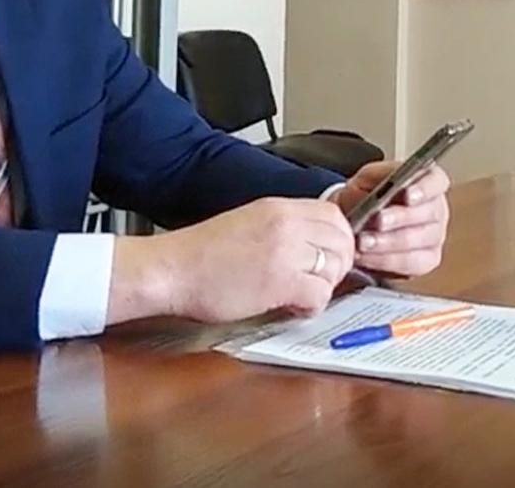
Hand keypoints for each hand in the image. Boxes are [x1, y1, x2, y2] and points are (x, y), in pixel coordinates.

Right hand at [108, 197, 354, 324]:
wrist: (172, 269)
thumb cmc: (200, 254)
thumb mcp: (248, 223)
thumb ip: (282, 228)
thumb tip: (310, 245)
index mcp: (278, 207)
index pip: (334, 215)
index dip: (340, 239)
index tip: (330, 255)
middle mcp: (286, 224)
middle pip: (342, 240)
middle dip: (339, 264)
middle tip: (321, 279)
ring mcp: (285, 251)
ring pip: (335, 267)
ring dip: (325, 286)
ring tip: (303, 294)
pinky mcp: (280, 281)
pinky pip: (320, 294)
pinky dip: (313, 306)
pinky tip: (293, 307)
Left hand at [330, 161, 450, 277]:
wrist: (357, 219)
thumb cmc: (366, 195)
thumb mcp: (364, 181)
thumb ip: (369, 184)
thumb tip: (369, 197)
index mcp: (428, 181)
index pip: (436, 181)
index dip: (424, 189)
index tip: (407, 195)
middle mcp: (436, 208)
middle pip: (429, 213)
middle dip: (400, 218)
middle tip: (378, 221)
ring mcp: (436, 236)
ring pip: (419, 240)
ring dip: (389, 243)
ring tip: (364, 242)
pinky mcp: (427, 259)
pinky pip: (411, 263)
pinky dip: (386, 260)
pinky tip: (366, 256)